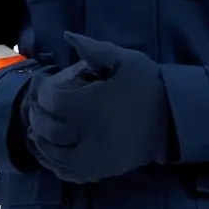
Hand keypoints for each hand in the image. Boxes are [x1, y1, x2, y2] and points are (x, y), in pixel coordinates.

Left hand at [25, 33, 174, 182]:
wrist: (173, 118)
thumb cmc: (148, 85)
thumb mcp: (124, 60)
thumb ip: (93, 49)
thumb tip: (67, 36)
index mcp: (89, 104)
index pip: (51, 100)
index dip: (41, 92)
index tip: (41, 85)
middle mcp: (86, 132)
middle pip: (47, 128)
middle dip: (37, 116)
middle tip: (36, 107)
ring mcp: (93, 156)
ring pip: (53, 153)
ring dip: (41, 142)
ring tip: (38, 130)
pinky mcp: (100, 170)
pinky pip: (68, 172)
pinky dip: (54, 164)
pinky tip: (51, 153)